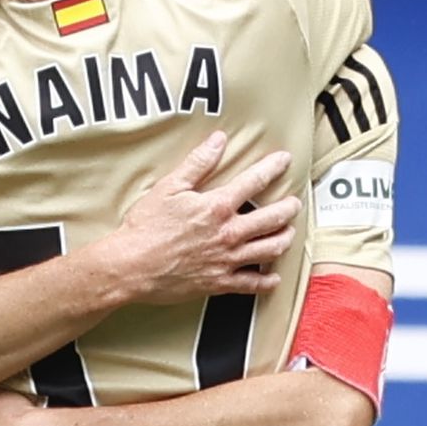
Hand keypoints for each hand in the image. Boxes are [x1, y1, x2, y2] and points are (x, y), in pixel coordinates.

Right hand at [108, 132, 299, 305]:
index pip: (254, 182)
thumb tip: (218, 141)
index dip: (272, 168)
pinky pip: (252, 284)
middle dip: (288, 208)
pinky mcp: (220, 283)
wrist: (131, 266)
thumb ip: (198, 163)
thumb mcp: (169, 187)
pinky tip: (273, 277)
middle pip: (272, 218)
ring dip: (284, 239)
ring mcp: (227, 260)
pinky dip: (267, 281)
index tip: (284, 161)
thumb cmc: (146, 227)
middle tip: (294, 204)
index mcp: (217, 207)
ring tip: (289, 233)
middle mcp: (228, 234)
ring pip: (270, 249)